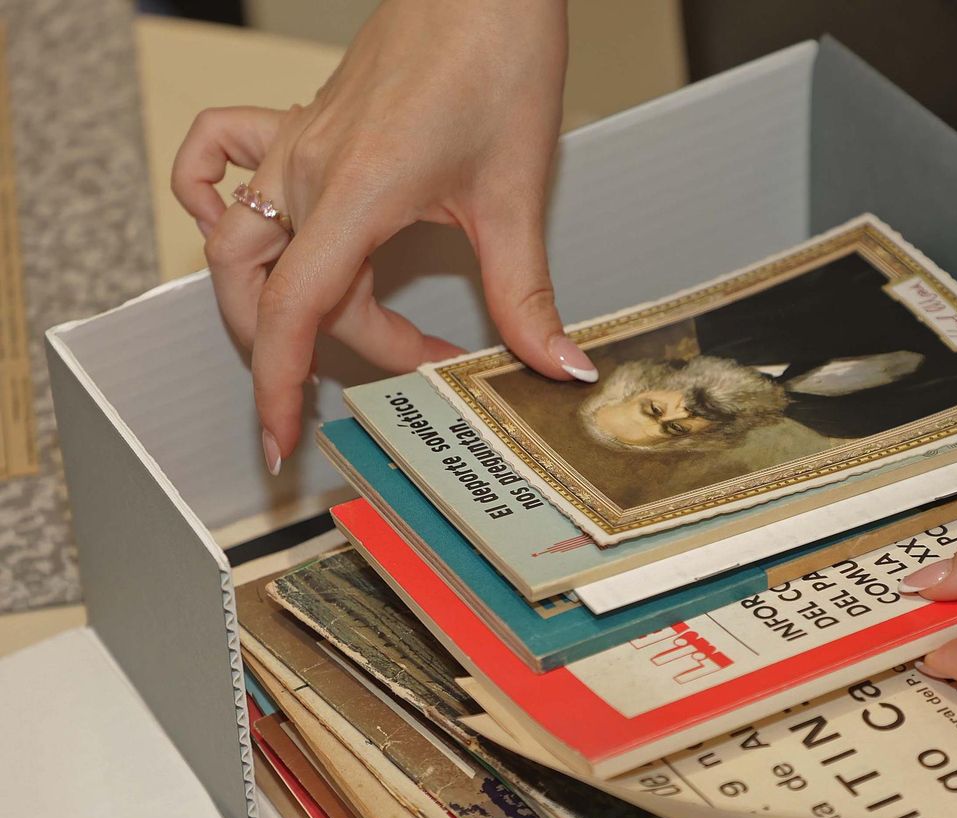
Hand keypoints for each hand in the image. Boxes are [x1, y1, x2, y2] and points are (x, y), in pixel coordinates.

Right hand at [171, 0, 588, 473]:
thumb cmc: (495, 55)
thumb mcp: (516, 195)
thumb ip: (526, 293)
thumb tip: (553, 364)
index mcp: (353, 194)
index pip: (293, 313)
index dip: (279, 386)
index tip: (281, 438)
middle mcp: (306, 171)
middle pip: (270, 293)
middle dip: (317, 352)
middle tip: (398, 371)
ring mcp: (294, 145)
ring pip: (241, 243)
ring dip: (283, 301)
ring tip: (356, 327)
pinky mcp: (301, 122)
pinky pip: (219, 161)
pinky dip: (218, 202)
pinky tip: (260, 232)